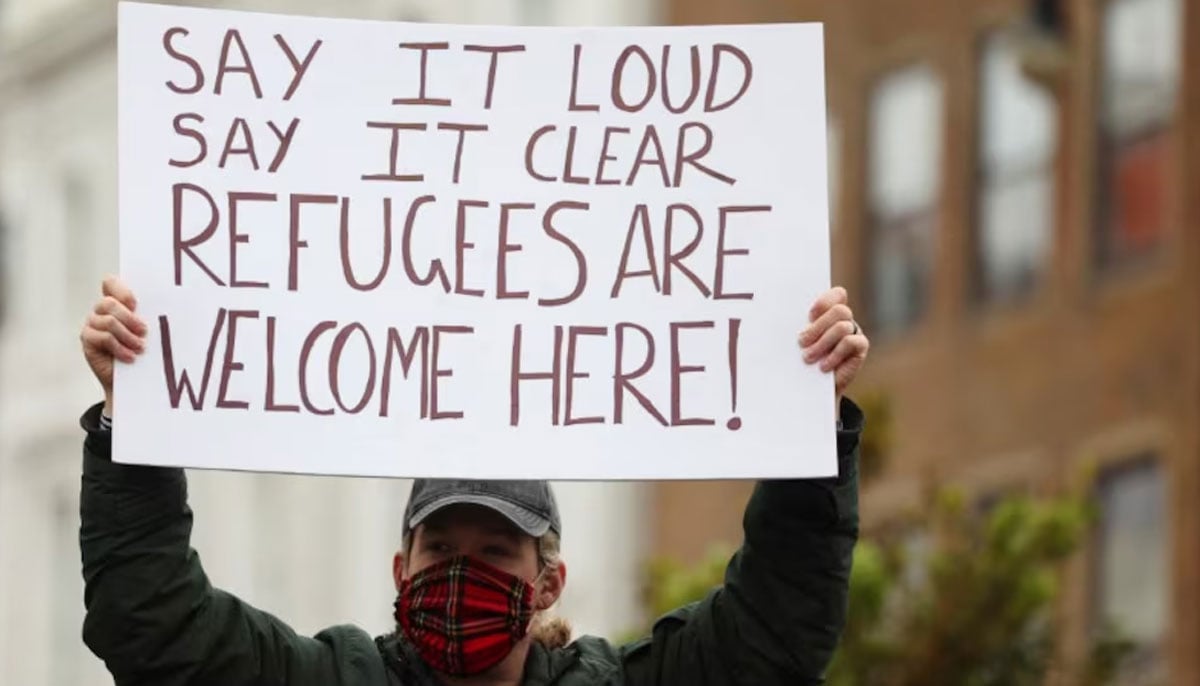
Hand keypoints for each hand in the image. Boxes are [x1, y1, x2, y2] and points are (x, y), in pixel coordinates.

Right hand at [80, 277, 146, 414]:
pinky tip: (130, 357)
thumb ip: (153, 316)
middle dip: (129, 318)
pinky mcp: (87, 340)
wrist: (134, 379)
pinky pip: (103, 338)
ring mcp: (92, 324)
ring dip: (127, 336)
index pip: (110, 283)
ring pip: (108, 321)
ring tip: (140, 348)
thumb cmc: (148, 351)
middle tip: (145, 332)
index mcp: (117, 302)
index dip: (121, 290)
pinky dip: (120, 348)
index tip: (136, 304)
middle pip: (108, 303)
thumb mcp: (153, 331)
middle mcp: (101, 310)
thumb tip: (176, 303)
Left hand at [799, 286, 868, 407]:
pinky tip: (823, 366)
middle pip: (839, 311)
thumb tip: (774, 313)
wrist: (811, 385)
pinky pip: (852, 342)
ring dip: (823, 343)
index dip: (825, 301)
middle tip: (801, 342)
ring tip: (808, 357)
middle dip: (818, 327)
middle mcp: (844, 319)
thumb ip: (794, 327)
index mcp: (829, 312)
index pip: (837, 295)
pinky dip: (835, 354)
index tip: (809, 315)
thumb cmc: (801, 358)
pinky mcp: (860, 348)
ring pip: (842, 327)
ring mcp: (854, 332)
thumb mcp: (795, 341)